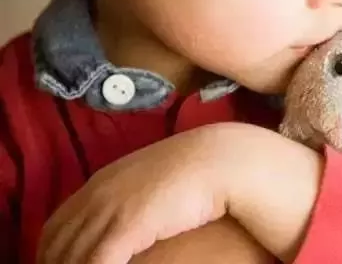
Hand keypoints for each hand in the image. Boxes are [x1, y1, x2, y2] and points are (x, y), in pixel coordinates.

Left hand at [37, 123, 250, 263]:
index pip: (56, 226)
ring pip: (72, 257)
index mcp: (100, 184)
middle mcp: (97, 196)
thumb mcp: (154, 182)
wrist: (218, 159)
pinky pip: (96, 263)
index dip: (53, 252)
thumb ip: (134, 197)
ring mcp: (109, 209)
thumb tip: (134, 218)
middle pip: (58, 244)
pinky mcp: (126, 226)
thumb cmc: (195, 170)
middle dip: (58, 263)